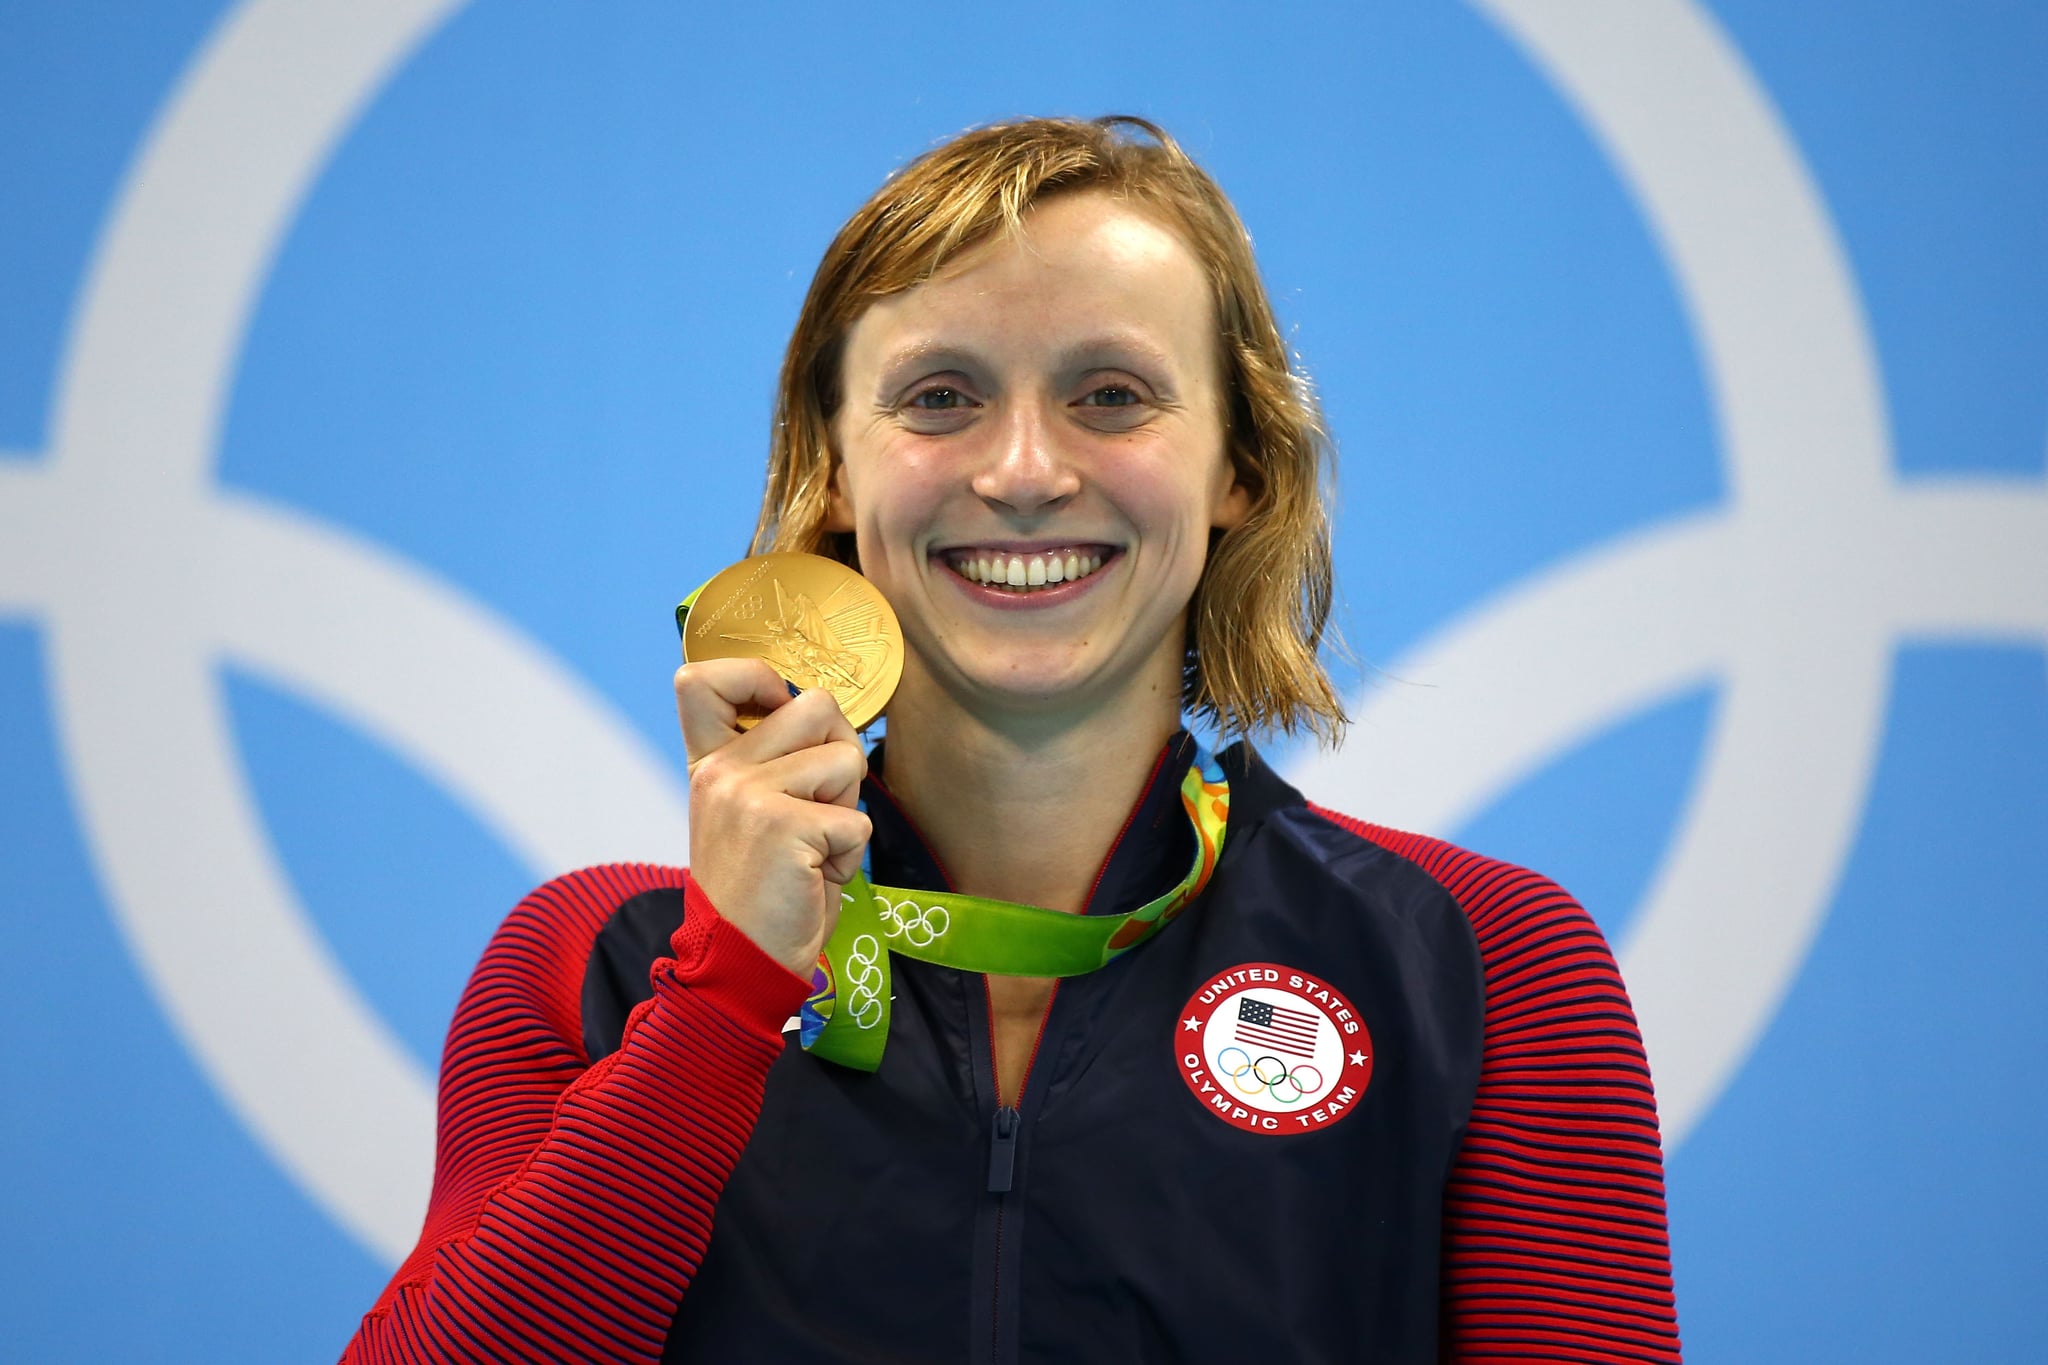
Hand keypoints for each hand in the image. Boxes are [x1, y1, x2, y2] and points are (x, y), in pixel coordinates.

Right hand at [674, 658, 870, 974]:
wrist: (742, 963)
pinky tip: (817, 877)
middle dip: (839, 754)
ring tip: (814, 849)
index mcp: (709, 763)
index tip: (779, 712)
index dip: (758, 677)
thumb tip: (831, 714)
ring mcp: (749, 795)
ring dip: (848, 810)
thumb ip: (774, 761)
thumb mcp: (751, 814)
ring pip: (846, 760)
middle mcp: (722, 770)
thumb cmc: (763, 891)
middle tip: (818, 809)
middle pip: (817, 705)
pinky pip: (857, 821)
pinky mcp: (784, 827)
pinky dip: (850, 855)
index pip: (701, 677)